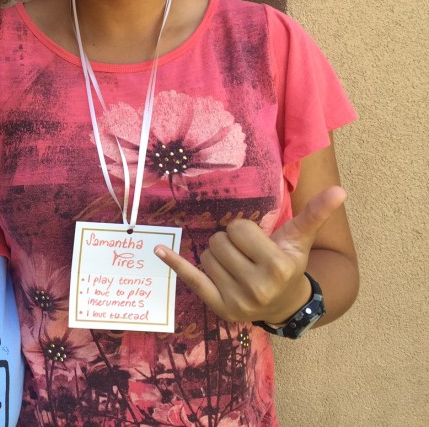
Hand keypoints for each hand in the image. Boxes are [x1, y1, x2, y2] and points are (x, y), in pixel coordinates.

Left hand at [154, 186, 346, 323]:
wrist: (284, 306)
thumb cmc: (289, 265)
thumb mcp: (300, 240)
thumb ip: (315, 214)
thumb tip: (339, 190)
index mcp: (278, 266)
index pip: (239, 228)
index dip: (244, 230)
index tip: (256, 242)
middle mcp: (257, 286)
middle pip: (218, 241)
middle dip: (229, 242)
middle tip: (245, 255)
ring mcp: (236, 300)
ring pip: (205, 255)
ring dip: (216, 255)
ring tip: (237, 266)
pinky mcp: (218, 307)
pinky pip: (190, 278)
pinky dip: (174, 263)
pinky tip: (159, 249)